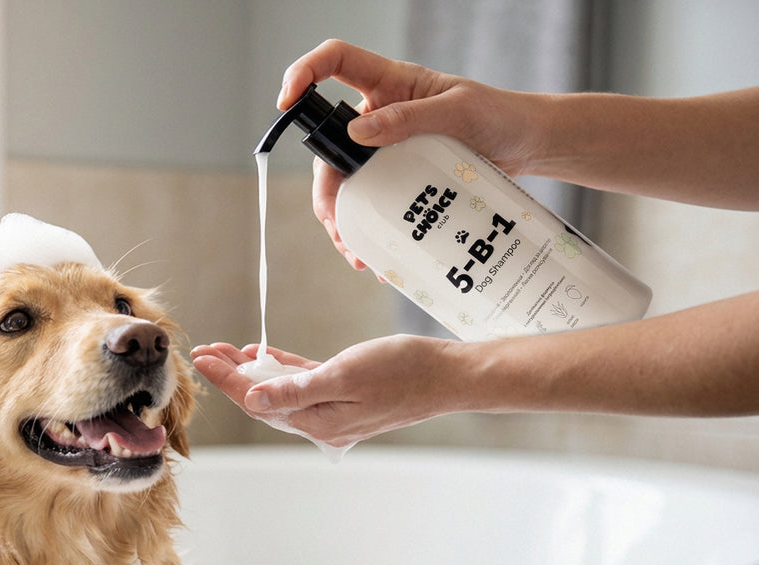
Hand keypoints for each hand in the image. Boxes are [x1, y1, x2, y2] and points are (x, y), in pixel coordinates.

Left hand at [191, 335, 460, 446]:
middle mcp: (321, 421)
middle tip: (204, 351)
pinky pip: (303, 383)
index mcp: (318, 421)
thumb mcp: (344, 376)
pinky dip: (280, 370)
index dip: (227, 379)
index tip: (202, 358)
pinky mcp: (346, 393)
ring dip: (252, 371)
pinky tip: (261, 356)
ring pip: (280, 390)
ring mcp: (333, 409)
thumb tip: (254, 400)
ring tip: (224, 351)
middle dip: (231, 376)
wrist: (448, 376)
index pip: (259, 401)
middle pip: (263, 399)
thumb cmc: (402, 372)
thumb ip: (296, 390)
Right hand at [279, 40, 541, 269]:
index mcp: (389, 83)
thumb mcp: (458, 113)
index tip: (286, 102)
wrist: (527, 146)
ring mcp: (386, 146)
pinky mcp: (398, 175)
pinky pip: (371, 200)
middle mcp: (379, 113)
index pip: (335, 61)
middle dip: (326, 190)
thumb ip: (408, 119)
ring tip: (357, 253)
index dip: (304, 73)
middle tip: (336, 225)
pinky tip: (376, 254)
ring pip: (345, 181)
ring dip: (344, 219)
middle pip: (329, 145)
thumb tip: (356, 130)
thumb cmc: (499, 117)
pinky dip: (368, 229)